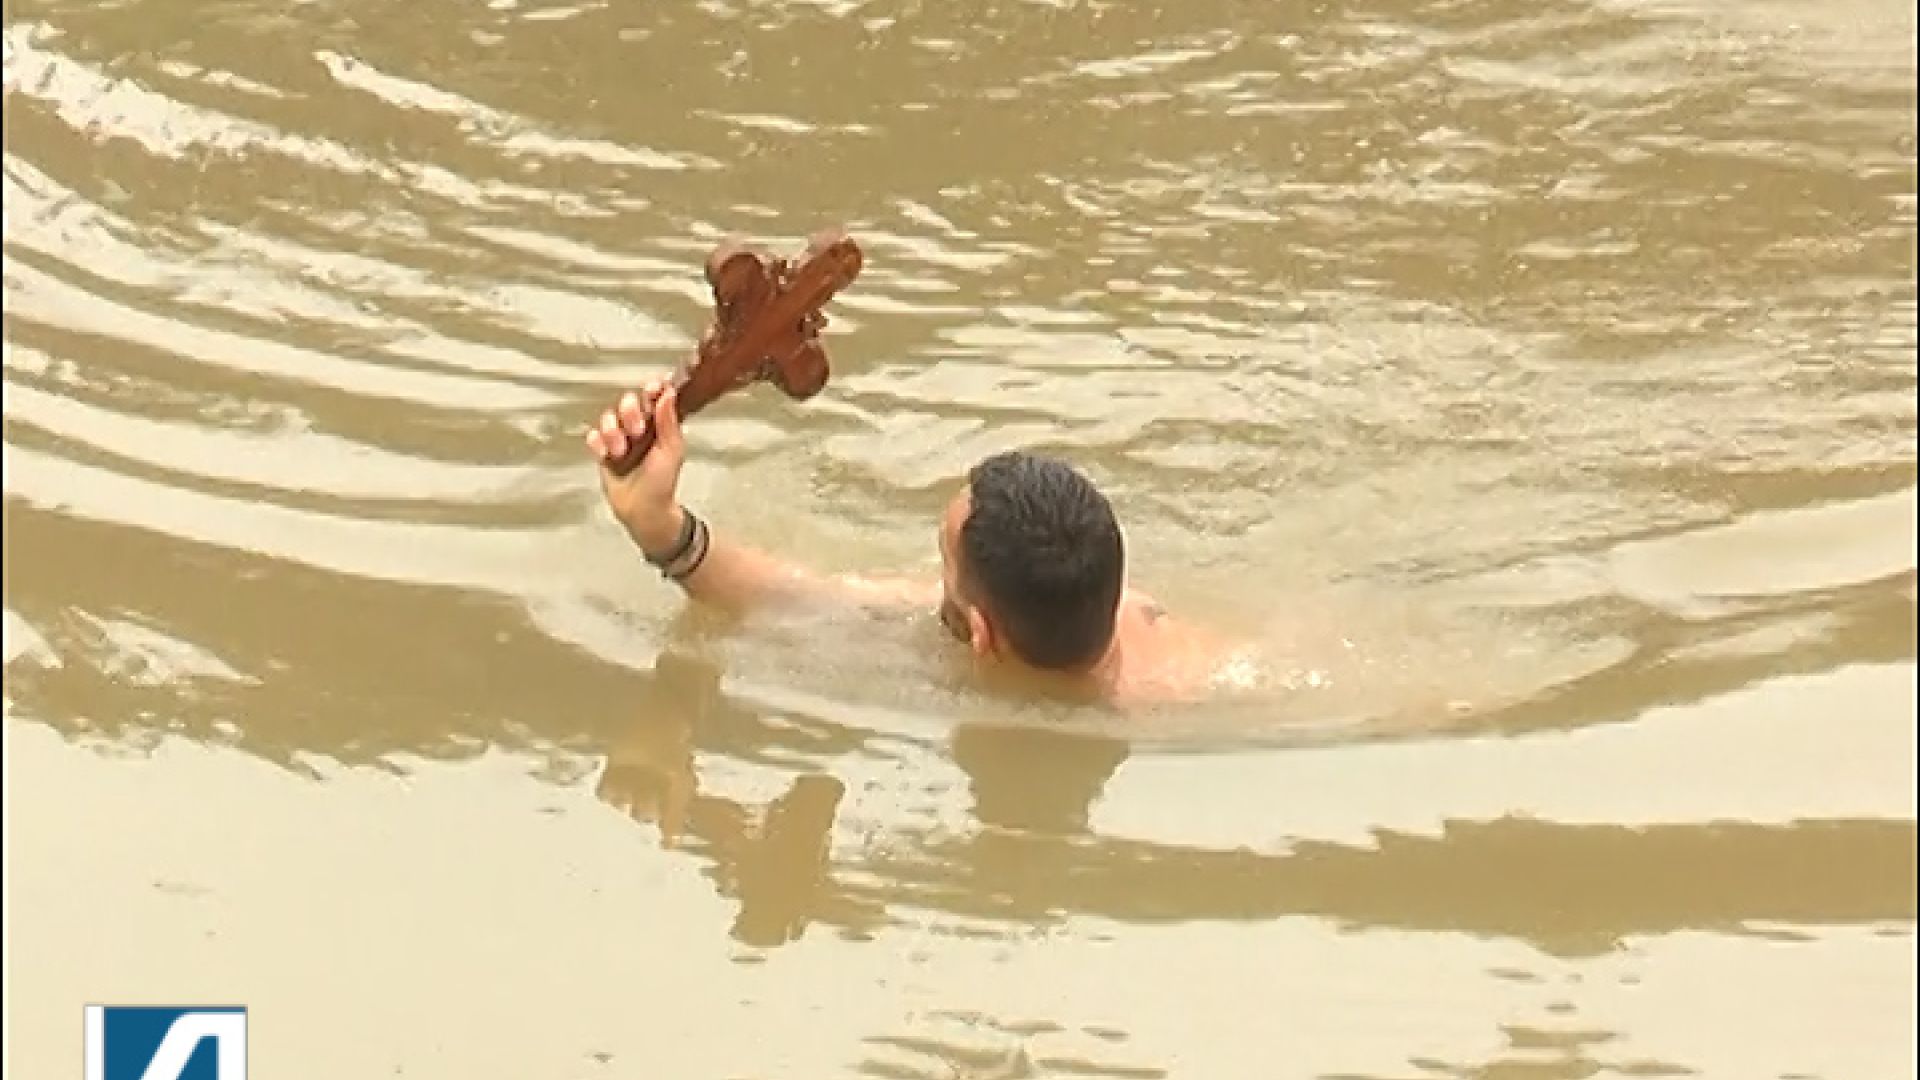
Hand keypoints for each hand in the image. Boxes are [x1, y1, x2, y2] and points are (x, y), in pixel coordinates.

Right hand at [585, 380, 686, 554]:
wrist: (643, 509)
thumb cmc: (662, 481)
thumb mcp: (671, 450)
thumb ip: (669, 422)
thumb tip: (668, 393)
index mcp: (659, 424)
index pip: (654, 397)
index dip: (652, 389)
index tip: (652, 388)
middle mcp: (638, 427)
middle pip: (628, 402)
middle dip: (630, 413)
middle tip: (637, 431)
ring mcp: (619, 438)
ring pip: (608, 417)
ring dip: (613, 432)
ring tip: (621, 451)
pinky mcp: (603, 451)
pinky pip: (593, 436)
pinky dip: (598, 443)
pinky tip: (606, 454)